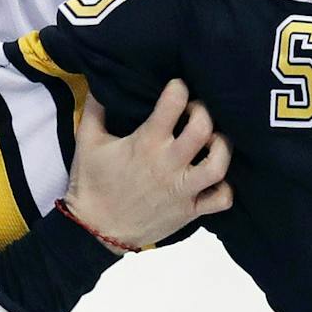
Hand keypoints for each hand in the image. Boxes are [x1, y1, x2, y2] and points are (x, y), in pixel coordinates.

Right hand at [63, 80, 232, 251]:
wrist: (94, 231)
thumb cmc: (91, 184)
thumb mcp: (86, 141)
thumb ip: (95, 109)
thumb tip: (100, 81)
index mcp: (145, 144)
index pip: (172, 104)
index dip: (178, 88)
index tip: (176, 87)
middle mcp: (168, 165)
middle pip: (203, 129)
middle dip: (204, 112)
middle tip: (196, 112)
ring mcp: (182, 190)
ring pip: (219, 164)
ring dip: (222, 147)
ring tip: (213, 140)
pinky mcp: (189, 211)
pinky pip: (222, 200)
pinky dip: (225, 188)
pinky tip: (215, 177)